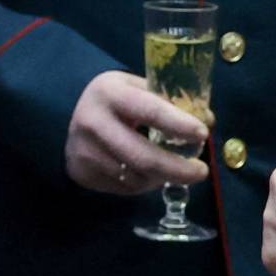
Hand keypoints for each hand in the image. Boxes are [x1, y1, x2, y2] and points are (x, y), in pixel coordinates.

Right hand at [64, 70, 209, 194]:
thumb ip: (169, 101)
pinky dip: (144, 184)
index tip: (203, 134)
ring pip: (136, 177)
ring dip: (162, 177)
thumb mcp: (136, 87)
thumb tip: (208, 119)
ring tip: (175, 170)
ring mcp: (84, 151)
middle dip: (178, 168)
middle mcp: (93, 122)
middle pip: (143, 155)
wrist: (68, 115)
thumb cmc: (115, 100)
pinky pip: (124, 188)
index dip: (179, 124)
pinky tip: (150, 174)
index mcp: (109, 93)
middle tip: (202, 171)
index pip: (149, 111)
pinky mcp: (82, 173)